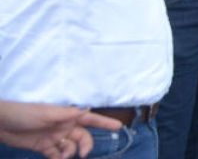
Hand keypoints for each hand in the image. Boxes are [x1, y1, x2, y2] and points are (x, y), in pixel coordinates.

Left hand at [0, 101, 121, 158]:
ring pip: (70, 147)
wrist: (1, 122)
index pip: (89, 118)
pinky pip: (56, 154)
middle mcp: (63, 126)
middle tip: (83, 154)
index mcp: (66, 115)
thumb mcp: (46, 113)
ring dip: (70, 153)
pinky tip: (56, 158)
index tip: (118, 127)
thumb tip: (87, 109)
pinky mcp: (43, 146)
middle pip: (82, 136)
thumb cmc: (24, 113)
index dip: (104, 122)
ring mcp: (53, 137)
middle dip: (85, 145)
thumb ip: (66, 113)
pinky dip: (58, 158)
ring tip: (62, 156)